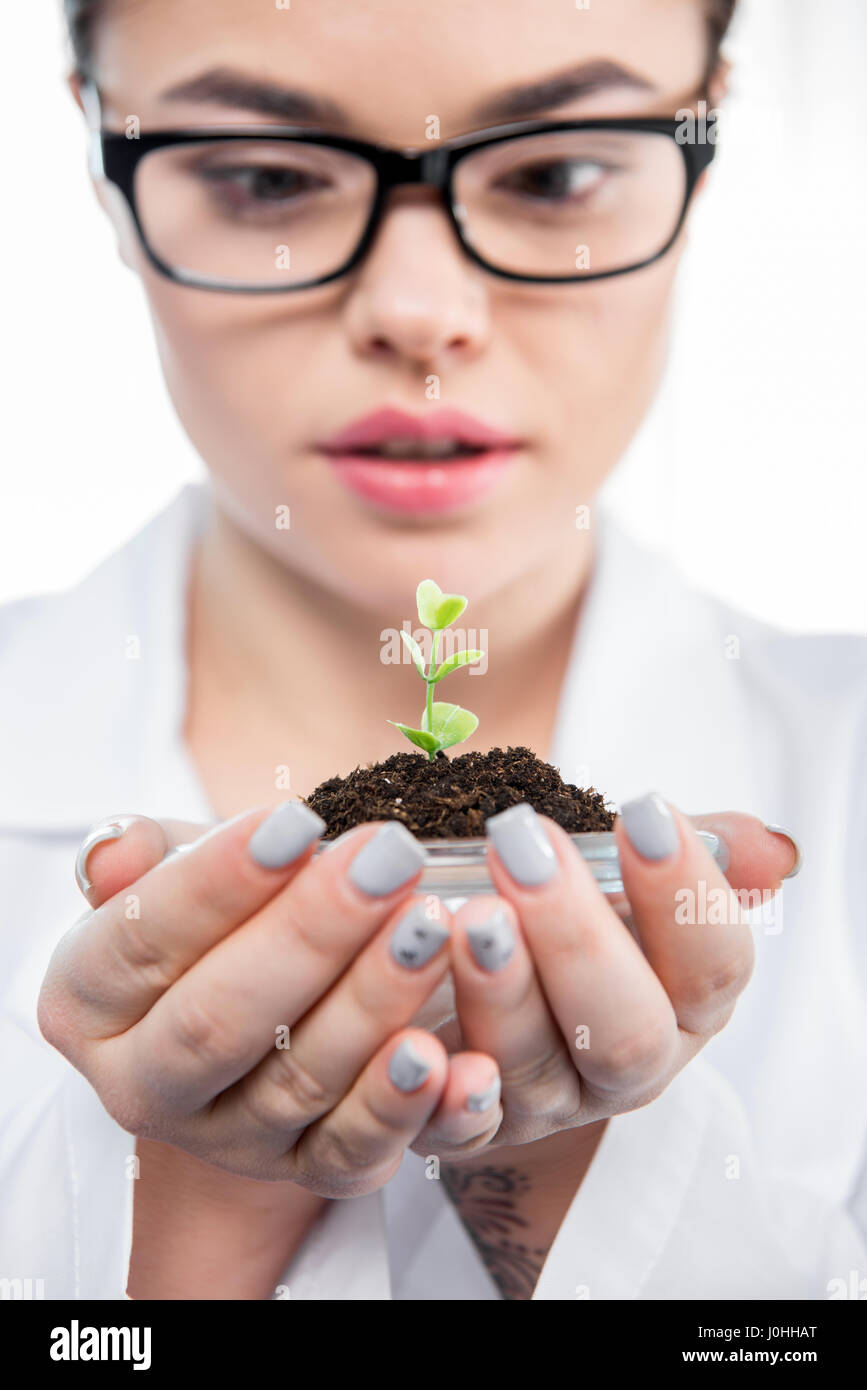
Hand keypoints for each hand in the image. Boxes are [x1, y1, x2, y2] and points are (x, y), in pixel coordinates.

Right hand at [39, 804, 480, 1194]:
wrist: (258, 997)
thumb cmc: (217, 913)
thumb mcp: (171, 867)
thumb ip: (147, 855)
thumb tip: (118, 853)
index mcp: (88, 1004)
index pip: (143, 942)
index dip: (218, 882)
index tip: (297, 820)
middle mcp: (144, 1089)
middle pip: (219, 1020)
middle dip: (310, 933)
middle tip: (387, 859)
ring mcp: (228, 1141)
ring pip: (298, 1079)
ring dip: (373, 1001)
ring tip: (431, 925)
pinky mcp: (308, 1172)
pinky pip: (355, 1151)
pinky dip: (403, 1105)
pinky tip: (447, 1053)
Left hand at [409, 796, 799, 1158]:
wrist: (492, 984)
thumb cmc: (579, 914)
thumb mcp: (637, 875)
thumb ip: (698, 855)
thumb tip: (767, 848)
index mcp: (686, 1004)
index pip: (712, 966)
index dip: (683, 895)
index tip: (641, 811)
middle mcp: (626, 1066)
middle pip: (625, 1030)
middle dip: (576, 937)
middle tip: (524, 846)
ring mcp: (547, 1105)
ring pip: (533, 1067)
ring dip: (502, 993)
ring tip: (469, 913)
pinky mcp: (467, 1130)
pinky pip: (457, 1131)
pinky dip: (441, 1096)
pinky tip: (419, 1047)